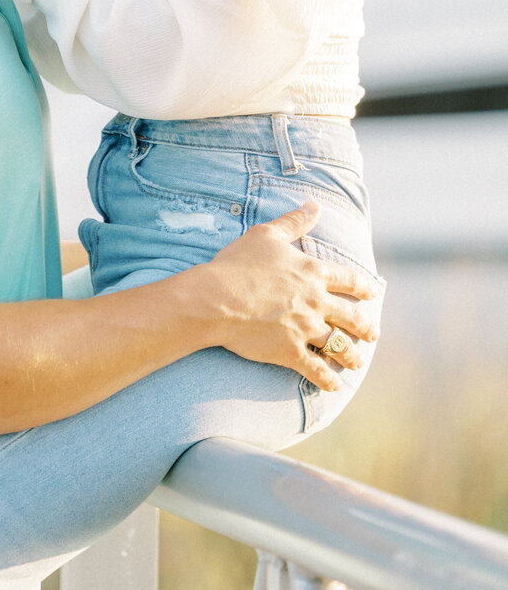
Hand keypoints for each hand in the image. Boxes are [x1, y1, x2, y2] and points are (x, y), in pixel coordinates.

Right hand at [187, 201, 378, 389]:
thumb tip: (314, 204)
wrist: (216, 298)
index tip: (371, 293)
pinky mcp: (292, 352)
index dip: (362, 287)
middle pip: (351, 316)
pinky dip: (328, 380)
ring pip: (339, 345)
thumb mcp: (266, 235)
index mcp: (312, 272)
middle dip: (365, 326)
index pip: (347, 279)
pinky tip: (334, 385)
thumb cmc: (238, 264)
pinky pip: (317, 370)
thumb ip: (294, 221)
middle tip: (373, 334)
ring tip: (357, 362)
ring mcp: (306, 329)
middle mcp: (316, 301)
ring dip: (352, 355)